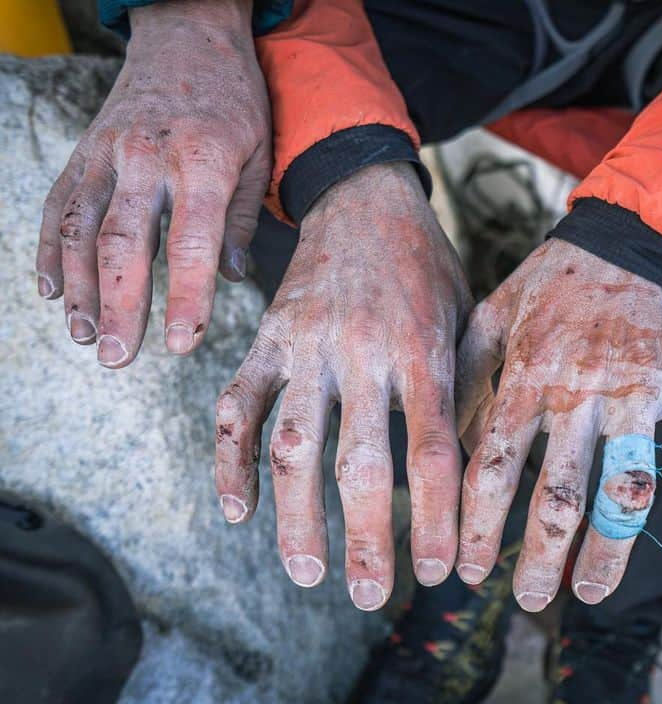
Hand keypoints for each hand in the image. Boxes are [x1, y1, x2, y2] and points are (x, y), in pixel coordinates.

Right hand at [37, 0, 270, 366]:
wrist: (187, 35)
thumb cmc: (234, 100)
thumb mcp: (259, 154)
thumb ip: (242, 219)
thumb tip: (232, 279)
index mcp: (200, 161)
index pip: (191, 243)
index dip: (187, 298)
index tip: (184, 345)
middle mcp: (145, 158)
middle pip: (123, 243)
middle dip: (119, 306)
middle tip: (118, 358)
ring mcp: (105, 154)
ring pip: (79, 228)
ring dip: (78, 289)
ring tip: (84, 336)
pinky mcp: (82, 152)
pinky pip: (57, 206)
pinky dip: (49, 251)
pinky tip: (52, 291)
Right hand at [214, 163, 471, 607]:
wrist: (365, 196)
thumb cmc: (427, 266)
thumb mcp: (465, 318)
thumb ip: (465, 389)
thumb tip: (475, 471)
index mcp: (422, 350)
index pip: (433, 450)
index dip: (434, 516)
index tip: (438, 570)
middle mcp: (362, 353)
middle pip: (359, 462)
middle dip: (365, 538)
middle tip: (371, 595)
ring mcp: (306, 346)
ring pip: (292, 444)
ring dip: (295, 517)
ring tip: (305, 572)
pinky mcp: (265, 337)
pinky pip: (238, 405)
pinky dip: (230, 460)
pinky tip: (238, 510)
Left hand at [454, 240, 661, 610]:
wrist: (631, 238)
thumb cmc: (554, 282)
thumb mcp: (491, 315)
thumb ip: (465, 378)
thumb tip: (446, 444)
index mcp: (529, 376)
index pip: (493, 469)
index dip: (479, 529)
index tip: (469, 571)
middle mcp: (582, 392)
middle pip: (559, 496)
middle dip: (541, 559)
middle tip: (530, 599)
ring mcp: (640, 392)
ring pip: (627, 489)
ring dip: (611, 552)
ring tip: (590, 591)